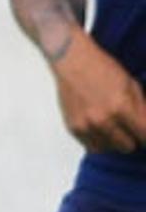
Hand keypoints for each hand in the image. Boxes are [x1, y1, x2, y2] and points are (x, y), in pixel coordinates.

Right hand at [53, 36, 145, 152]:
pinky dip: (99, 140)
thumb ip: (141, 108)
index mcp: (122, 107)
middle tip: (130, 127)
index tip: (145, 130)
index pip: (144, 134)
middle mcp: (103, 120)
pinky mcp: (73, 128)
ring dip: (115, 141)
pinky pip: (92, 146)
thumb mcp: (130, 84)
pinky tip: (100, 128)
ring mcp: (86, 126)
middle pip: (128, 146)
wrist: (72, 62)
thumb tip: (145, 124)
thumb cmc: (102, 69)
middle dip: (133, 137)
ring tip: (114, 127)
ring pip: (109, 149)